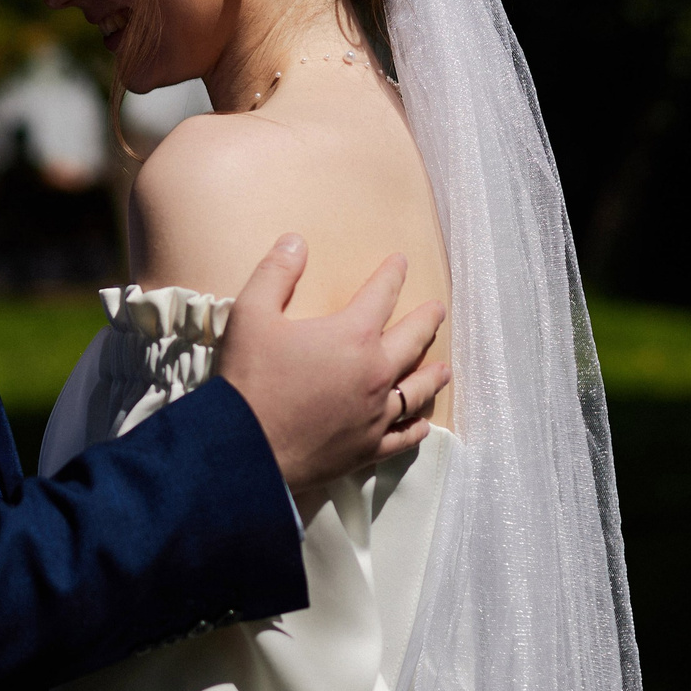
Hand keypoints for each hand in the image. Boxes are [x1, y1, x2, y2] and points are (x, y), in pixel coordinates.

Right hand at [215, 235, 448, 494]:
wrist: (245, 449)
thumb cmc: (248, 379)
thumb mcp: (251, 314)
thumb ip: (276, 273)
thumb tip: (296, 241)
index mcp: (352, 335)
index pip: (381, 294)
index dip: (392, 275)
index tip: (401, 263)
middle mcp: (375, 373)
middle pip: (412, 340)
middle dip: (427, 321)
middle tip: (438, 310)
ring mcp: (375, 414)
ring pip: (416, 391)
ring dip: (432, 376)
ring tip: (444, 368)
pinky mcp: (367, 449)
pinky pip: (403, 437)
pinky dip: (417, 427)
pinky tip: (422, 423)